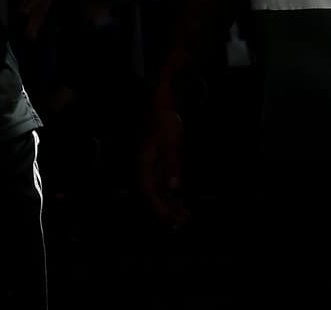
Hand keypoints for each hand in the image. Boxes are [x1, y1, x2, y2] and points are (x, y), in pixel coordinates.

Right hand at [139, 107, 189, 229]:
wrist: (163, 109)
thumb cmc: (165, 124)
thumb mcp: (171, 144)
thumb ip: (172, 166)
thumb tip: (174, 188)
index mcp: (144, 165)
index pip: (149, 193)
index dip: (159, 208)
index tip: (171, 219)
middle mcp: (146, 170)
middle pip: (153, 197)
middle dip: (166, 212)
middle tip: (183, 222)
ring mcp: (152, 169)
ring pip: (159, 194)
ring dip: (171, 207)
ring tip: (186, 217)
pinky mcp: (160, 167)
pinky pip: (164, 188)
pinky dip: (173, 198)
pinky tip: (183, 206)